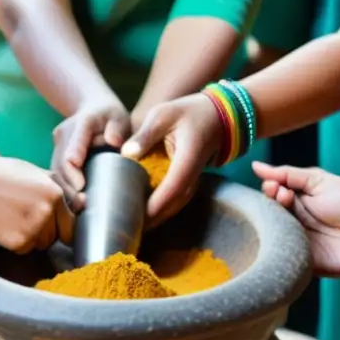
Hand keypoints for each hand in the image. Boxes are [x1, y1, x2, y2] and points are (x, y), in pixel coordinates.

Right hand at [0, 155, 74, 252]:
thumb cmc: (2, 175)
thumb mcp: (35, 173)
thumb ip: (62, 188)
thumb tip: (85, 203)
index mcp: (55, 194)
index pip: (71, 224)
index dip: (60, 225)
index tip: (49, 224)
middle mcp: (48, 212)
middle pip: (56, 237)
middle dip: (45, 231)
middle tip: (23, 216)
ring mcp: (34, 228)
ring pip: (42, 244)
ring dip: (31, 237)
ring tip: (13, 219)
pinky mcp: (18, 242)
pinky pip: (25, 250)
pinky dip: (16, 243)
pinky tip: (4, 226)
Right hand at [51, 98, 131, 207]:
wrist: (93, 108)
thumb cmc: (111, 117)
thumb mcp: (119, 117)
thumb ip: (117, 128)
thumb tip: (114, 142)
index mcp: (82, 123)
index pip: (73, 146)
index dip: (74, 169)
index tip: (80, 186)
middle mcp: (64, 134)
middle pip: (60, 164)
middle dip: (69, 186)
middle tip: (81, 204)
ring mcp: (57, 145)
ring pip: (55, 172)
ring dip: (64, 190)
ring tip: (76, 208)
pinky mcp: (55, 155)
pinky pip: (56, 174)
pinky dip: (63, 188)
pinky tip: (71, 204)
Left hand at [121, 93, 222, 224]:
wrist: (217, 117)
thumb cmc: (188, 112)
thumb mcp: (163, 114)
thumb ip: (144, 135)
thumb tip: (126, 153)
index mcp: (187, 160)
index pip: (170, 190)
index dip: (153, 206)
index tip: (132, 217)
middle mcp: (192, 177)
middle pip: (171, 206)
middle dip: (148, 220)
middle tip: (122, 227)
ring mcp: (192, 183)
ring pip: (172, 208)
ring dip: (152, 219)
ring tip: (127, 226)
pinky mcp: (188, 184)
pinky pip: (173, 203)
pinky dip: (157, 211)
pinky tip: (139, 215)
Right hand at [252, 162, 339, 276]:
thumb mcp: (319, 180)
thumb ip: (288, 174)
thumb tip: (256, 167)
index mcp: (298, 204)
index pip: (272, 198)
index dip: (270, 193)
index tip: (276, 188)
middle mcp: (295, 224)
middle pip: (269, 218)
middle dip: (271, 207)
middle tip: (281, 198)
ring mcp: (298, 245)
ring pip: (272, 238)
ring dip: (274, 228)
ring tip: (286, 217)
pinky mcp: (303, 265)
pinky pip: (283, 260)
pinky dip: (278, 251)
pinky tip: (281, 241)